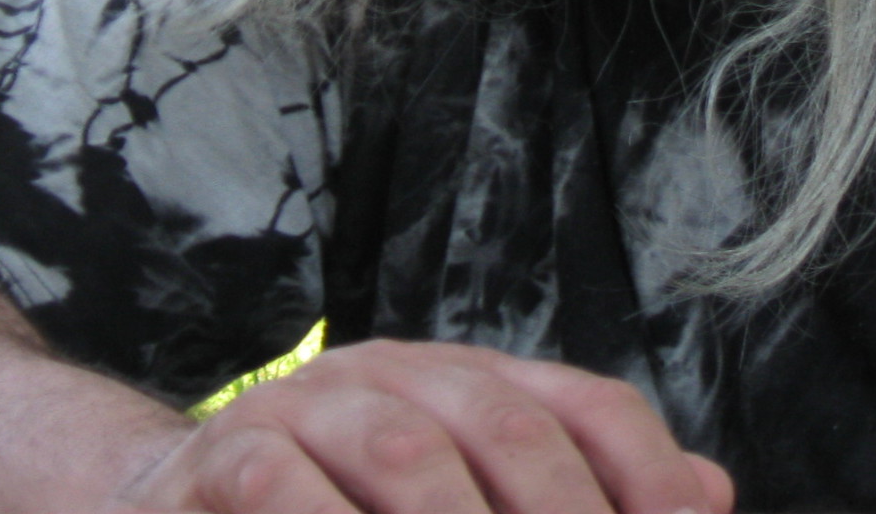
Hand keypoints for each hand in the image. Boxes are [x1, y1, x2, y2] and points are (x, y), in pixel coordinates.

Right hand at [110, 339, 737, 513]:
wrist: (163, 504)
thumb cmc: (337, 513)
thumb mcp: (458, 499)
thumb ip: (571, 492)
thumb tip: (711, 493)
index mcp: (466, 382)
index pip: (585, 405)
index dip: (643, 473)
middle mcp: (396, 376)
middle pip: (509, 432)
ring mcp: (308, 409)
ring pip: (409, 454)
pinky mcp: (226, 461)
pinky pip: (286, 489)